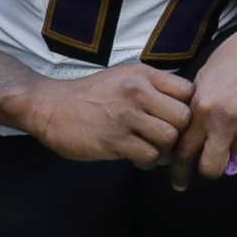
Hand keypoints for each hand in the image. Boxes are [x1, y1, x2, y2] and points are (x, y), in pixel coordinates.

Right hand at [18, 64, 192, 162]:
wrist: (49, 107)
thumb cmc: (91, 95)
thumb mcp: (124, 77)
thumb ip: (153, 87)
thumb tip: (186, 105)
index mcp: (142, 75)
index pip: (188, 91)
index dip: (187, 109)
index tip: (174, 120)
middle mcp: (137, 92)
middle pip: (184, 117)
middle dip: (179, 134)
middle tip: (166, 141)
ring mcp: (125, 116)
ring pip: (169, 139)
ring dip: (164, 151)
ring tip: (152, 150)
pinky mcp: (113, 140)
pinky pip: (149, 155)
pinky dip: (148, 162)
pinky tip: (137, 158)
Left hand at [168, 13, 236, 187]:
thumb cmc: (230, 64)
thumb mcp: (202, 84)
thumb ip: (195, 116)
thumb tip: (189, 148)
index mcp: (202, 109)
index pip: (185, 153)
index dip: (180, 172)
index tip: (180, 182)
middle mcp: (226, 119)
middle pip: (212, 169)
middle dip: (210, 169)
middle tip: (213, 162)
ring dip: (236, 154)